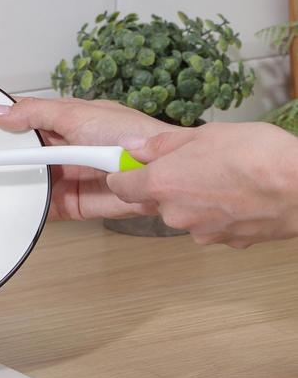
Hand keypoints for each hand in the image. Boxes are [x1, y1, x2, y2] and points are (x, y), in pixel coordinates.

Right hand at [0, 97, 172, 220]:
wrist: (159, 170)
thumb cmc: (125, 133)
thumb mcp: (73, 115)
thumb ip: (33, 114)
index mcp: (65, 124)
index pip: (26, 124)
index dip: (4, 129)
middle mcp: (65, 150)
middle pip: (27, 156)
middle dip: (6, 160)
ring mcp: (69, 178)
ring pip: (34, 182)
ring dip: (16, 185)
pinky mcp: (76, 204)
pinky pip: (47, 207)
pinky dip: (32, 209)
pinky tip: (11, 207)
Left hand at [107, 121, 297, 247]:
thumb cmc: (257, 155)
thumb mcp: (205, 134)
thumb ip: (164, 145)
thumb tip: (135, 148)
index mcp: (162, 184)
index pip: (121, 187)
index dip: (122, 175)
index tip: (127, 168)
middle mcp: (175, 214)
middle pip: (155, 201)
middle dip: (167, 185)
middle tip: (193, 165)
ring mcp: (200, 232)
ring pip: (184, 214)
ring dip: (195, 200)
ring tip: (224, 179)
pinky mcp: (225, 242)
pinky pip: (211, 226)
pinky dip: (218, 213)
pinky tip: (240, 197)